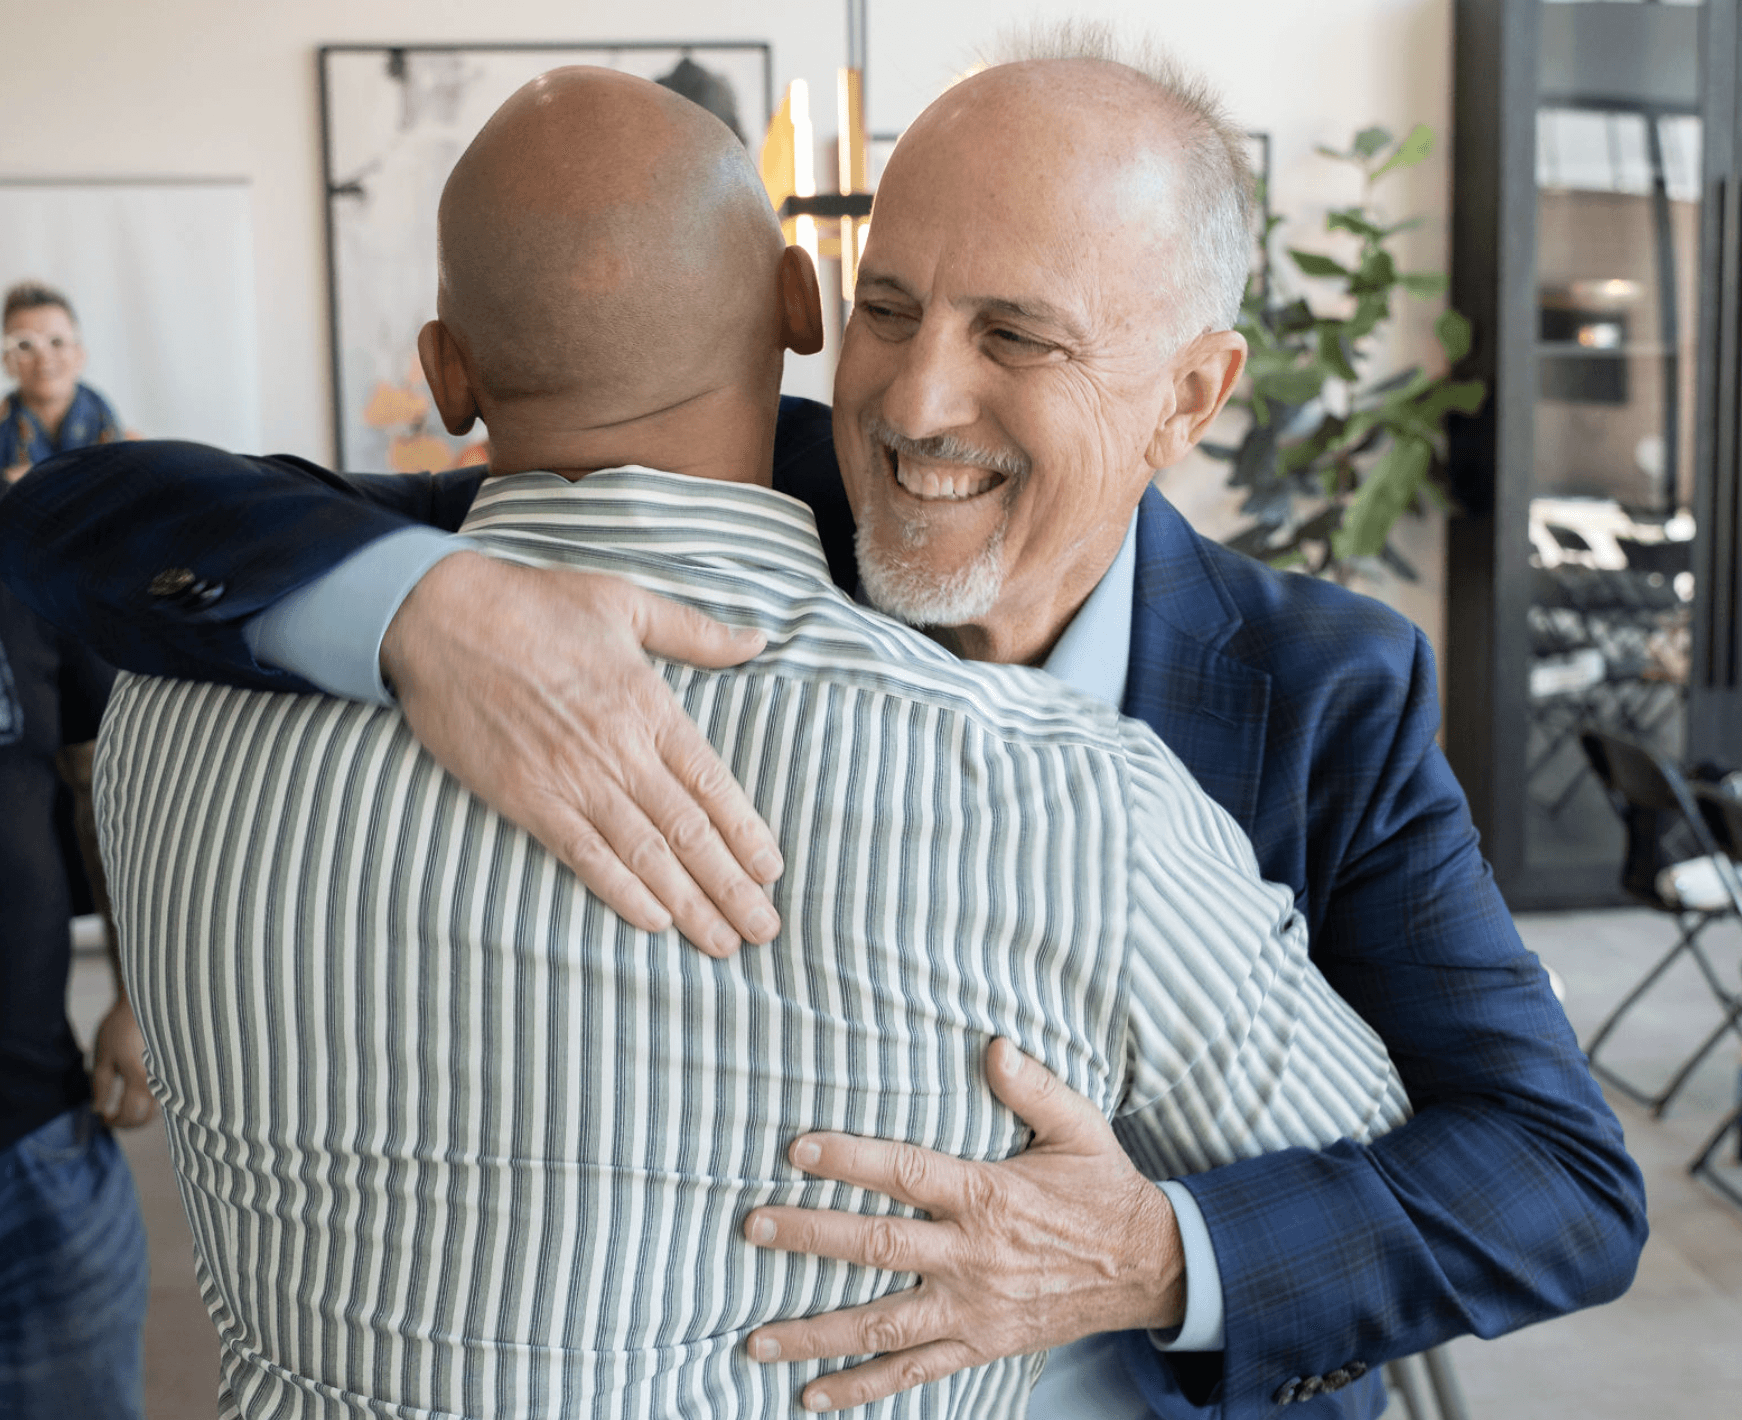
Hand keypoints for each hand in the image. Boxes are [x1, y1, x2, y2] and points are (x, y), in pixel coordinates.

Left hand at [91, 999, 155, 1128]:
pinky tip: (137, 1094)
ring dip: (140, 1113)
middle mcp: (158, 1080)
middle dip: (128, 1123)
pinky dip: (149, 1101)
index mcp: (138, 1078)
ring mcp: (168, 1075)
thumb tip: (99, 1110)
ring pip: (157, 1108)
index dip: (114, 1122)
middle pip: (146, 1116)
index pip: (129, 1114)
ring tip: (123, 1106)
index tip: (103, 1119)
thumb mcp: (103, 1057)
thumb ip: (100, 1086)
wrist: (148, 1004)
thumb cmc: (120, 1028)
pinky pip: (163, 1095)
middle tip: (112, 1117)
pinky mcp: (172, 1070)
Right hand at [381, 551, 783, 955]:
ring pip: (645, 854)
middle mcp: (618, 750)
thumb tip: (759, 639)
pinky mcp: (526, 798)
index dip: (746, 833)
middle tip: (763, 929)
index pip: (712, 784)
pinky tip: (654, 922)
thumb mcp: (625, 602)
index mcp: (648, 705)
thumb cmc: (534, 604)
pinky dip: (621, 892)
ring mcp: (571, 779)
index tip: (772, 871)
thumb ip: (696, 632)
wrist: (439, 617)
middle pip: (689, 831)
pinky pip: (584, 856)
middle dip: (730, 886)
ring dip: (689, 903)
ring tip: (723, 942)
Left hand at [742, 1039, 1184, 1411]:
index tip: (797, 1151)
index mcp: (989, 1195)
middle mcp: (974, 1256)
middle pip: (877, 1248)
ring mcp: (974, 1308)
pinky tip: (814, 1396)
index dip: (850, 1160)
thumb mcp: (1079, 1127)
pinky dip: (862, 1388)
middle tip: (752, 1229)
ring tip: (756, 1339)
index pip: (906, 1173)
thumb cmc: (1103, 1188)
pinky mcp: (980, 1345)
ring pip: (883, 1324)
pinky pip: (914, 1372)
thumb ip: (1034, 1086)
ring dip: (817, 1334)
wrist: (1151, 1268)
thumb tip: (994, 1045)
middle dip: (810, 1238)